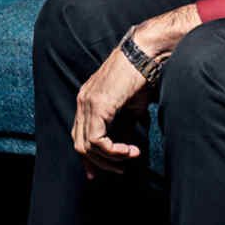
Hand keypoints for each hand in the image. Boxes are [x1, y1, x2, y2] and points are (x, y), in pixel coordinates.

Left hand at [73, 43, 153, 179]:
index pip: (80, 135)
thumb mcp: (131, 106)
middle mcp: (83, 102)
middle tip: (119, 170)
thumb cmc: (141, 75)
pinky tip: (128, 151)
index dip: (89, 157)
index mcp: (87, 100)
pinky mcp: (99, 105)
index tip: (101, 172)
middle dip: (99, 163)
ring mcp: (88, 103)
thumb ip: (124, 125)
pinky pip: (97, 140)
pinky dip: (112, 151)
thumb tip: (127, 145)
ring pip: (87, 146)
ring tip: (130, 156)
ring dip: (109, 159)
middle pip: (80, 144)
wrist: (145, 53)